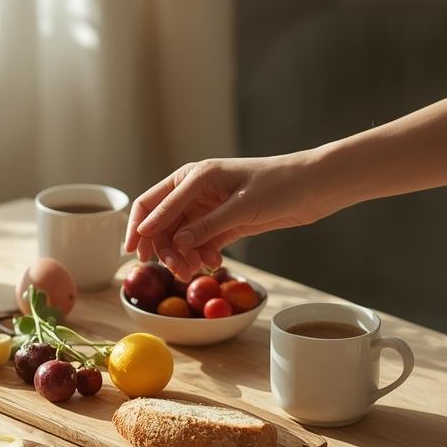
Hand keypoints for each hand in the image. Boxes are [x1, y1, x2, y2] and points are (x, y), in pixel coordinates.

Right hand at [124, 153, 330, 279]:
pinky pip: (200, 243)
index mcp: (193, 176)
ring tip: (195, 270)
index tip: (133, 253)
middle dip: (164, 248)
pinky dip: (202, 255)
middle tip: (177, 270)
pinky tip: (213, 263)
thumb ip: (207, 225)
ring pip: (181, 237)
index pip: (152, 203)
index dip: (138, 228)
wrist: (314, 186)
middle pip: (163, 224)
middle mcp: (195, 191)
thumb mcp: (241, 206)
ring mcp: (209, 209)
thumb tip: (175, 242)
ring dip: (183, 255)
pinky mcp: (224, 223)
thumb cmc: (279, 185)